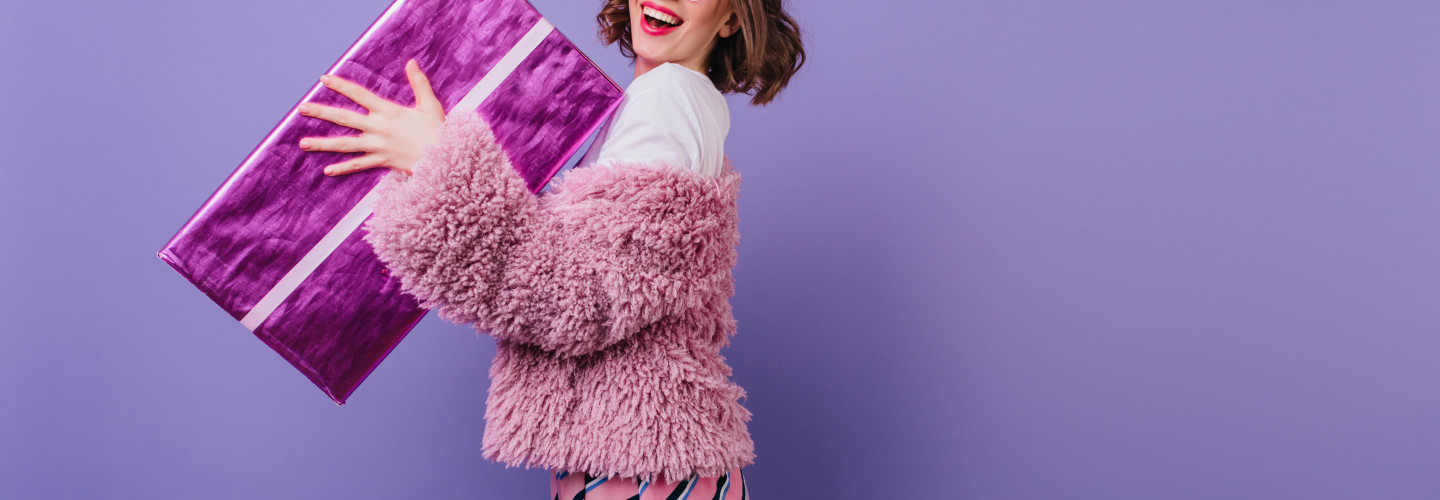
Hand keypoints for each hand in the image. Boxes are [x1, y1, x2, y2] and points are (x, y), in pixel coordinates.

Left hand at [297, 58, 444, 176]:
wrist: (444, 159)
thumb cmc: (439, 131)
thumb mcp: (430, 104)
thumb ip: (419, 82)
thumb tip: (411, 62)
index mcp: (388, 111)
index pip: (359, 95)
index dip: (341, 86)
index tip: (324, 79)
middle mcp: (378, 128)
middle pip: (344, 118)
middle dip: (322, 112)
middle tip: (302, 109)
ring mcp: (378, 146)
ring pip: (345, 144)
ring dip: (323, 144)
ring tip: (303, 143)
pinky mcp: (382, 161)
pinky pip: (359, 165)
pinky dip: (343, 168)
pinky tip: (327, 170)